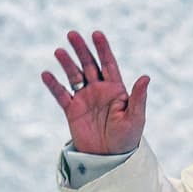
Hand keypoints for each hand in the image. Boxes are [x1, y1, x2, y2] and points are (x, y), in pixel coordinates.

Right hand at [41, 30, 149, 154]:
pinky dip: (54, 85)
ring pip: (74, 76)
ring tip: (59, 51)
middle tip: (72, 34)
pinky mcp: (72, 111)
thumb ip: (138, 97)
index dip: (103, 48)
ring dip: (67, 63)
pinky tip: (46, 74)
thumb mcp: (135, 117)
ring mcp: (85, 99)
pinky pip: (61, 95)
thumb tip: (146, 77)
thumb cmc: (127, 138)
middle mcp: (99, 90)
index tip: (97, 34)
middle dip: (81, 49)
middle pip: (89, 64)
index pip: (108, 63)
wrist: (110, 158)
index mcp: (116, 89)